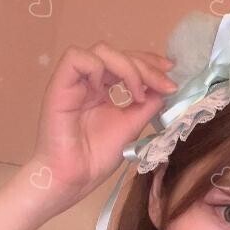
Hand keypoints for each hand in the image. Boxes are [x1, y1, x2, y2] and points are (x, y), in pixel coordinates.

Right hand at [29, 41, 177, 212]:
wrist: (73, 178)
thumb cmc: (96, 158)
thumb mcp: (131, 128)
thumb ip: (145, 107)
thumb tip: (164, 89)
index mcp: (103, 91)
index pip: (126, 63)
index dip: (149, 62)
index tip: (170, 72)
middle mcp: (89, 83)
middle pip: (118, 54)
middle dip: (146, 65)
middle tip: (165, 84)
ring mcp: (74, 83)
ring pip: (100, 51)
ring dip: (127, 67)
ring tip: (139, 95)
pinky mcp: (59, 85)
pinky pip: (76, 58)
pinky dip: (99, 68)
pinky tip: (113, 92)